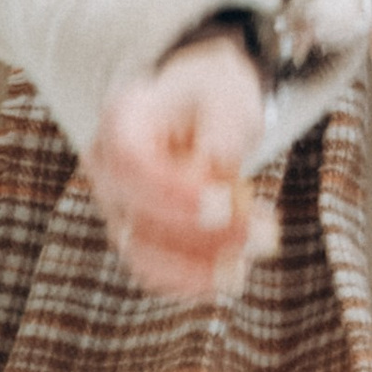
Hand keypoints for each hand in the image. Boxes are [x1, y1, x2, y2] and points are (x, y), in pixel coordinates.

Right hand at [84, 36, 274, 300]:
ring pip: (143, 253)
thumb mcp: (228, 93)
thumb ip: (222, 126)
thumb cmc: (213, 94)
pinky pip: (152, 268)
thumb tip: (218, 163)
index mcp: (122, 120)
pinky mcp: (133, 232)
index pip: (131, 165)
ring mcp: (115, 204)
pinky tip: (234, 273)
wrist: (200, 105)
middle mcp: (106, 167)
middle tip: (266, 235)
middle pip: (137, 216)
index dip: (173, 193)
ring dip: (201, 265)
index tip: (225, 203)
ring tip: (258, 250)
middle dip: (202, 235)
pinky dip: (191, 278)